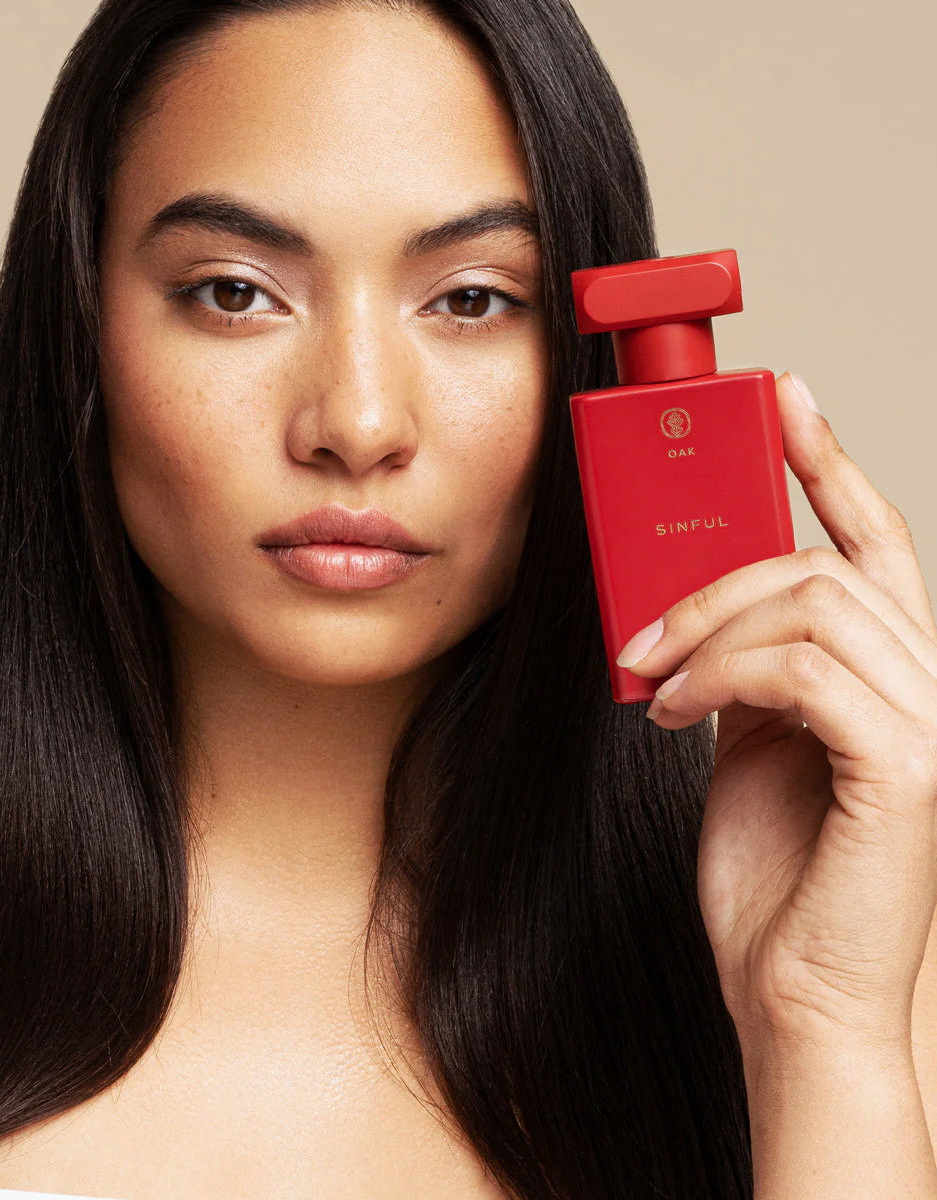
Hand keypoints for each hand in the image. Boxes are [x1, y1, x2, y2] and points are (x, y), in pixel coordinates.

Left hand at [618, 372, 936, 1051]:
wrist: (797, 997)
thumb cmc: (777, 879)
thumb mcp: (749, 745)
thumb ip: (750, 672)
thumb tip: (707, 611)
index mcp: (892, 677)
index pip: (874, 543)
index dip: (831, 460)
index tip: (783, 396)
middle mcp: (930, 688)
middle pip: (824, 563)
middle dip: (715, 580)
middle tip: (642, 635)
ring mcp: (932, 726)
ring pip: (810, 603)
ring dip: (706, 631)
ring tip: (653, 683)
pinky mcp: (911, 768)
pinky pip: (806, 667)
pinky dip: (721, 674)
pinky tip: (674, 710)